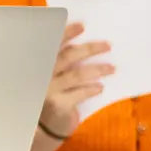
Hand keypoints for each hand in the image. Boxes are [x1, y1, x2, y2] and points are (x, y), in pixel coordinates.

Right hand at [40, 23, 111, 137]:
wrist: (38, 124)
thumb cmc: (45, 94)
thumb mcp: (46, 75)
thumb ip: (56, 60)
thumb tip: (80, 44)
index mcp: (38, 63)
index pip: (51, 44)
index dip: (66, 33)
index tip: (82, 26)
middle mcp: (41, 74)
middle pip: (67, 56)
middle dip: (88, 49)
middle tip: (108, 45)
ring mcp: (49, 90)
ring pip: (76, 75)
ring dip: (96, 70)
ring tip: (112, 68)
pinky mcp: (59, 104)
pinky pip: (78, 94)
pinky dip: (90, 89)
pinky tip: (100, 87)